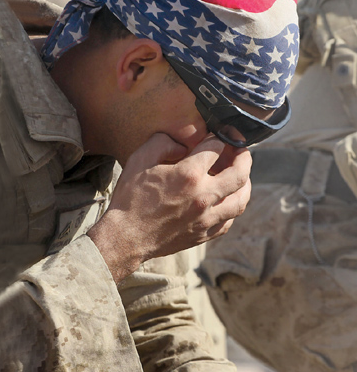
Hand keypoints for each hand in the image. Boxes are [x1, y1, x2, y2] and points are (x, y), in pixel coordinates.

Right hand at [87, 133, 251, 282]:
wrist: (126, 237)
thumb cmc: (131, 198)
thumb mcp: (140, 159)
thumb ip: (162, 142)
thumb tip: (181, 143)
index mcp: (188, 174)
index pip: (216, 148)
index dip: (219, 137)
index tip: (219, 133)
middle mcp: (204, 196)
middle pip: (239, 173)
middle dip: (244, 156)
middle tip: (241, 149)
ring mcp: (206, 218)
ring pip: (241, 200)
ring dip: (245, 183)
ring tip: (241, 175)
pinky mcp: (204, 234)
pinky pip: (230, 220)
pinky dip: (233, 206)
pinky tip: (228, 200)